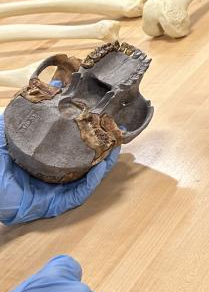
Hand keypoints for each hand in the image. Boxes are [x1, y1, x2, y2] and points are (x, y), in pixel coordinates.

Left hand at [0, 115, 119, 225]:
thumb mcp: (9, 127)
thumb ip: (29, 109)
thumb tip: (54, 86)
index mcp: (41, 159)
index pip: (70, 147)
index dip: (88, 136)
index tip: (103, 122)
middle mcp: (49, 176)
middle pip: (83, 164)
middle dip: (101, 151)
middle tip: (116, 136)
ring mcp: (51, 192)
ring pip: (85, 180)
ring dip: (102, 166)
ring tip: (113, 150)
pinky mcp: (51, 206)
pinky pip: (76, 195)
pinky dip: (91, 183)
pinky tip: (99, 168)